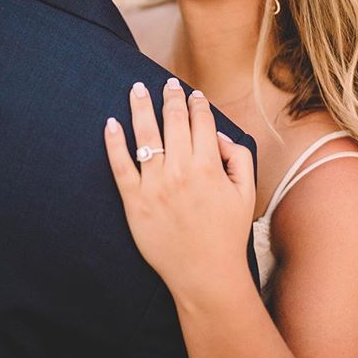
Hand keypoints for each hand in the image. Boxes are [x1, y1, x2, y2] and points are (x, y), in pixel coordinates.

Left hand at [104, 79, 255, 306]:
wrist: (205, 274)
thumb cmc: (227, 233)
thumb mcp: (246, 192)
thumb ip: (238, 157)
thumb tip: (217, 134)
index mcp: (208, 166)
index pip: (200, 122)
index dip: (197, 103)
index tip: (193, 94)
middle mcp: (180, 170)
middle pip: (173, 121)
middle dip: (171, 97)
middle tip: (167, 83)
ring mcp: (155, 185)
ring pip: (145, 136)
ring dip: (140, 107)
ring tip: (136, 89)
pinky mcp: (135, 202)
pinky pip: (120, 166)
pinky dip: (114, 143)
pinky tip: (111, 124)